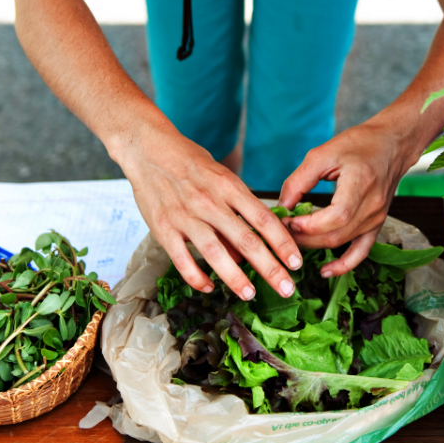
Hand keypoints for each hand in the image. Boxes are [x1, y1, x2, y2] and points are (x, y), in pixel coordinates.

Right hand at [118, 125, 301, 300]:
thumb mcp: (220, 175)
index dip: (283, 243)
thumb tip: (251, 243)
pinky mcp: (163, 229)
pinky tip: (210, 286)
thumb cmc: (189, 161)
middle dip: (270, 268)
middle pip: (246, 241)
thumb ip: (236, 207)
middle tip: (287, 288)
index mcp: (228, 186)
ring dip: (236, 278)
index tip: (297, 262)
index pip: (263, 219)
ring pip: (216, 254)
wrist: (147, 148)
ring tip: (250, 294)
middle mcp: (209, 202)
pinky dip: (197, 277)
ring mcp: (185, 217)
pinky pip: (182, 261)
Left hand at [278, 121, 411, 277]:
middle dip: (304, 238)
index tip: (287, 220)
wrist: (392, 144)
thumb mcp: (322, 154)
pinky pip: (361, 252)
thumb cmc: (358, 144)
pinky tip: (325, 271)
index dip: (308, 225)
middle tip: (281, 231)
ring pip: (342, 244)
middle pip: (335, 235)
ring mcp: (377, 218)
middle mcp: (372, 206)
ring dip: (315, 246)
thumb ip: (299, 181)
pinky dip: (343, 265)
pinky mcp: (376, 224)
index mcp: (360, 184)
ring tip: (293, 241)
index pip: (335, 217)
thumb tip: (282, 206)